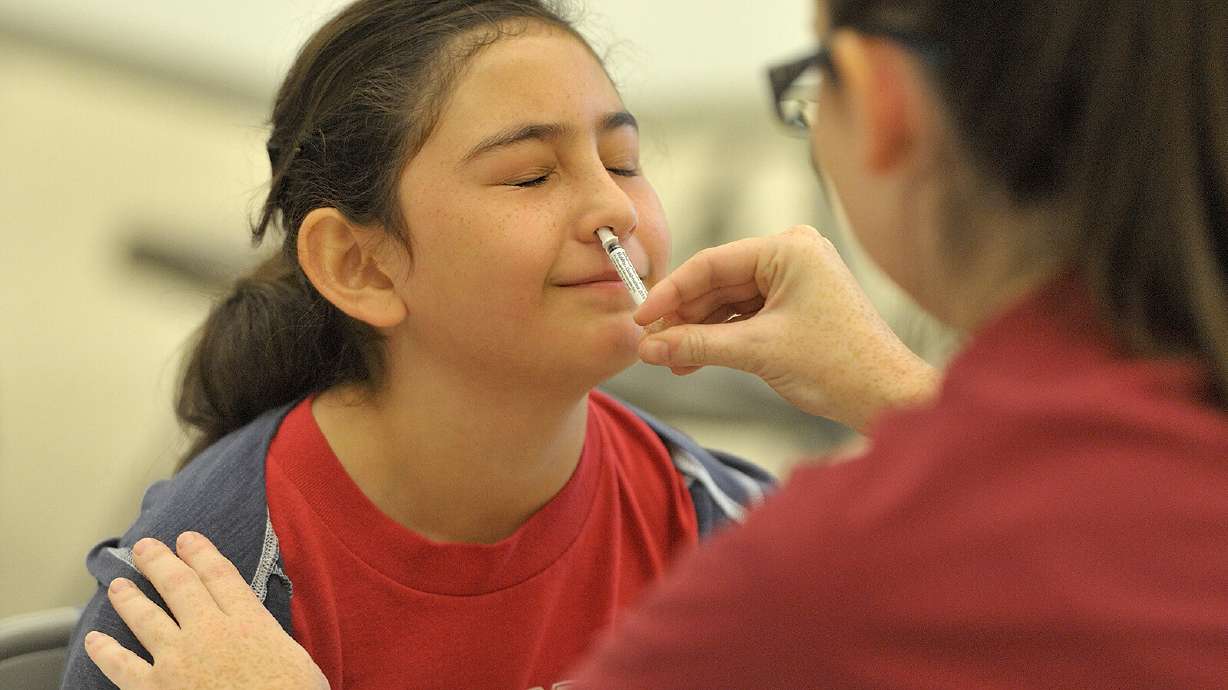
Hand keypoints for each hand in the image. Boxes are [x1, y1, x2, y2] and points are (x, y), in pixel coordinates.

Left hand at [83, 532, 328, 689]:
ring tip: (118, 584)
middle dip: (160, 562)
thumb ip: (274, 640)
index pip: (220, 576)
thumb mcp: (298, 659)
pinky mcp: (156, 689)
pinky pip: (122, 666)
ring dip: (129, 598)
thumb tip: (266, 638)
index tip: (187, 539)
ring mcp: (178, 659)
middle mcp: (210, 631)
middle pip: (179, 586)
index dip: (201, 553)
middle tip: (146, 547)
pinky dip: (105, 651)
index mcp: (249, 622)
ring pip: (145, 617)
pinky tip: (93, 640)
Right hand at [636, 226, 937, 431]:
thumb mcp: (757, 352)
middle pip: (719, 282)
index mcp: (790, 248)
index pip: (712, 263)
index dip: (671, 292)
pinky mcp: (797, 305)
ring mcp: (797, 279)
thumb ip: (697, 345)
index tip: (641, 317)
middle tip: (650, 345)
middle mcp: (794, 255)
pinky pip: (747, 314)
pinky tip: (694, 359)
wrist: (887, 396)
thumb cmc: (839, 366)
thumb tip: (648, 348)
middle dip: (683, 316)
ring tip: (669, 360)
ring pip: (729, 301)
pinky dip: (722, 336)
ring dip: (700, 330)